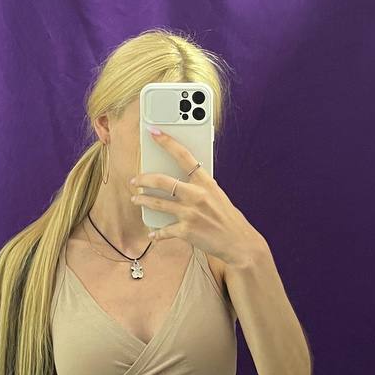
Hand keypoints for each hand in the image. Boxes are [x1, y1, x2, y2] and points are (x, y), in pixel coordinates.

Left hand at [129, 128, 259, 265]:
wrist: (239, 243)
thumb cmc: (227, 218)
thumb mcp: (216, 195)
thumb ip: (198, 186)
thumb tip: (176, 182)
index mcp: (206, 182)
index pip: (184, 155)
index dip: (167, 142)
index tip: (154, 132)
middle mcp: (197, 195)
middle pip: (162, 181)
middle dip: (144, 179)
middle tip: (135, 180)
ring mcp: (190, 213)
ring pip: (157, 203)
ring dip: (143, 201)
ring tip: (136, 200)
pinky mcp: (186, 231)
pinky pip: (164, 230)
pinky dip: (157, 233)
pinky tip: (153, 233)